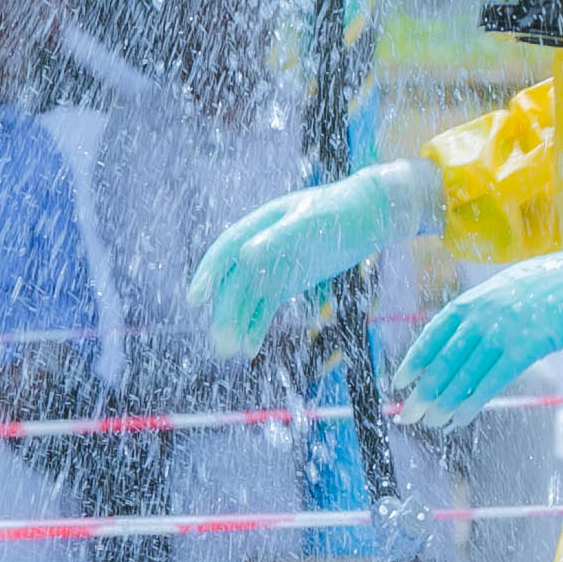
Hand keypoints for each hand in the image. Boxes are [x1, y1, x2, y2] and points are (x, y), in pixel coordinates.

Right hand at [189, 162, 435, 356]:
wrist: (367, 214)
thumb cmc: (338, 211)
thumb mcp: (310, 222)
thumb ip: (278, 239)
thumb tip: (245, 256)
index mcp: (257, 225)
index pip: (225, 251)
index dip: (208, 274)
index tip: (195, 300)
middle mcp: (259, 246)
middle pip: (234, 283)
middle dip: (225, 312)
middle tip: (220, 344)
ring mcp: (272, 265)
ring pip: (247, 298)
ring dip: (236, 323)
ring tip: (229, 351)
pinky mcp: (286, 281)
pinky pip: (265, 306)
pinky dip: (256, 326)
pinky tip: (249, 348)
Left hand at [393, 232, 562, 427]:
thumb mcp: (524, 288)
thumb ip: (499, 307)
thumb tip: (481, 333)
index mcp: (483, 294)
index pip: (438, 328)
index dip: (417, 357)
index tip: (400, 380)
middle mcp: (488, 308)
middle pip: (445, 354)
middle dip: (424, 387)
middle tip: (407, 415)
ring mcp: (507, 325)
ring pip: (465, 369)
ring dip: (443, 400)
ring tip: (428, 423)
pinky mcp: (530, 342)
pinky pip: (493, 378)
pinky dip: (472, 401)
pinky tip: (459, 419)